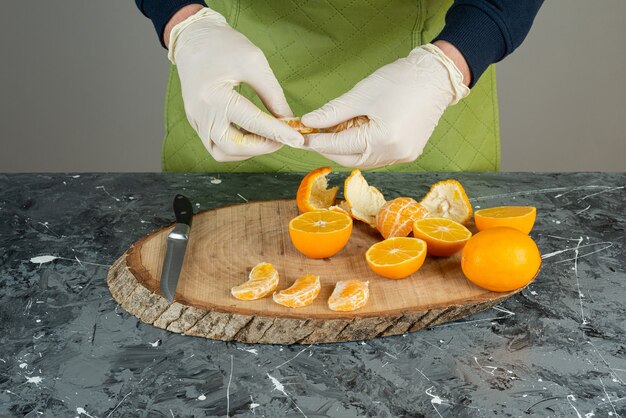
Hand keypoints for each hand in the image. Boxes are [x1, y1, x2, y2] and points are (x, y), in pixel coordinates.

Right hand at [168, 8, 302, 161]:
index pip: (252, 122)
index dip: (278, 133)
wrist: (194, 39)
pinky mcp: (196, 123)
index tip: (298, 140)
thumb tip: (288, 120)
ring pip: (222, 152)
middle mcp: (201, 113)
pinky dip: (236, 147)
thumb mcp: (254, 63)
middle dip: (261, 147)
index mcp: (215, 95)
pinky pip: (216, 146)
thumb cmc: (225, 46)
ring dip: (248, 151)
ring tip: (266, 137)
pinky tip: (251, 136)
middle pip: (233, 147)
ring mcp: (196, 120)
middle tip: (281, 138)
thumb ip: (273, 94)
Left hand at [301, 44, 469, 168]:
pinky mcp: (408, 153)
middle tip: (312, 135)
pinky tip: (353, 135)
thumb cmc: (400, 80)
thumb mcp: (361, 94)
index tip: (299, 136)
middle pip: (349, 159)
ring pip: (362, 160)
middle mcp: (394, 155)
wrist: (436, 77)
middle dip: (328, 148)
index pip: (339, 145)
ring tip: (331, 133)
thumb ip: (332, 112)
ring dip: (344, 150)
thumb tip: (309, 121)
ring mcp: (403, 157)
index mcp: (382, 140)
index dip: (316, 141)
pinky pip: (376, 157)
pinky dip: (361, 149)